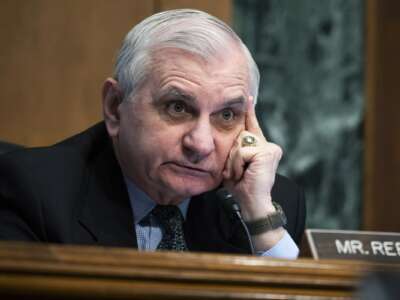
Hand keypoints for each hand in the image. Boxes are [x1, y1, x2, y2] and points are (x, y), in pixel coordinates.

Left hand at [222, 97, 284, 249]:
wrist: (252, 203)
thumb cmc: (242, 187)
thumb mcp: (235, 165)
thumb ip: (235, 150)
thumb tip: (228, 137)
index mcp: (262, 147)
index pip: (252, 126)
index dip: (249, 112)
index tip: (247, 97)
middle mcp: (270, 146)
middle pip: (240, 136)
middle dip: (232, 155)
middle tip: (238, 172)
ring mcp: (270, 149)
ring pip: (240, 143)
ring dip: (233, 162)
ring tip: (240, 174)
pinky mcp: (267, 153)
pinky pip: (242, 151)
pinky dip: (237, 164)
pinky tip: (244, 174)